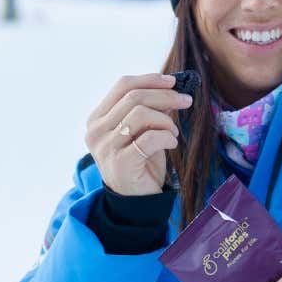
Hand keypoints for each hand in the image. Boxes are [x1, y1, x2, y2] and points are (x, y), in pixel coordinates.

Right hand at [84, 73, 193, 195]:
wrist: (136, 201)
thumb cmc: (140, 163)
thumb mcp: (143, 131)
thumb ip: (150, 109)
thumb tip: (169, 87)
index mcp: (97, 119)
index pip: (122, 86)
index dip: (150, 80)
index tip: (173, 81)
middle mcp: (96, 131)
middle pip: (133, 97)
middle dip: (165, 96)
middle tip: (186, 100)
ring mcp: (106, 147)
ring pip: (141, 114)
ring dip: (166, 121)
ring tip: (173, 133)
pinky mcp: (120, 163)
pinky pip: (150, 137)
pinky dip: (167, 137)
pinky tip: (171, 144)